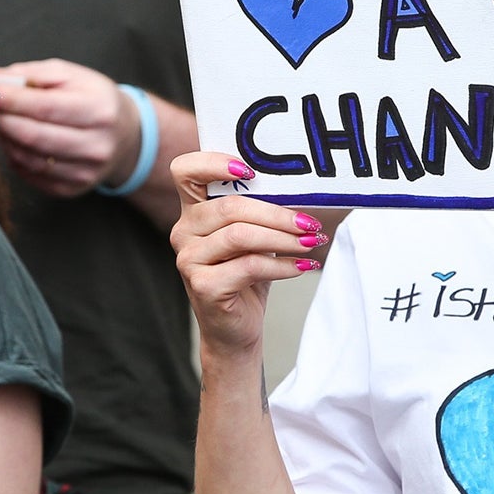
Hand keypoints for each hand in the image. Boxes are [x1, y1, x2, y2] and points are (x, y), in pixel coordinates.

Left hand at [0, 59, 142, 196]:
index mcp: (100, 111)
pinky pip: (30, 174)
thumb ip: (31, 74)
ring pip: (27, 158)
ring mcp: (86, 172)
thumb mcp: (71, 75)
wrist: (125, 137)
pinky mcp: (73, 189)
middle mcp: (97, 146)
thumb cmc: (93, 100)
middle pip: (33, 136)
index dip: (9, 99)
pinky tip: (18, 141)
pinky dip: (16, 156)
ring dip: (6, 138)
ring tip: (3, 120)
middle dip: (2, 119)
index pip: (44, 107)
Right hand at [169, 151, 322, 355]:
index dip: (213, 163)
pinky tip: (301, 266)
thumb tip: (302, 191)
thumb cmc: (246, 277)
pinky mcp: (203, 285)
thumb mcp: (254, 238)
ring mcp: (188, 259)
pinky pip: (249, 266)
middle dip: (277, 214)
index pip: (185, 170)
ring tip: (310, 242)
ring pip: (240, 235)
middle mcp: (183, 231)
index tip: (250, 172)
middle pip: (230, 207)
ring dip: (283, 238)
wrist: (235, 330)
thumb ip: (260, 212)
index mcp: (193, 211)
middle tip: (310, 223)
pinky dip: (281, 265)